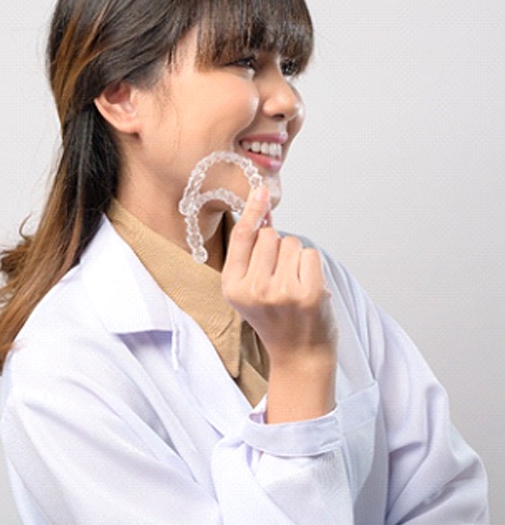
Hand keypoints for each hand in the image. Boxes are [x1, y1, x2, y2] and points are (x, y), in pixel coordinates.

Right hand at [221, 185, 337, 420]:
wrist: (299, 354)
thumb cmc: (275, 317)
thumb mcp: (249, 289)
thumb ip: (251, 253)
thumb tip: (261, 210)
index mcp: (232, 287)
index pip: (242, 237)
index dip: (252, 211)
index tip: (259, 190)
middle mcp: (253, 289)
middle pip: (270, 235)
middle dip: (278, 247)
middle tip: (280, 277)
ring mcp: (281, 292)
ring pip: (291, 243)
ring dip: (296, 258)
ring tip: (294, 285)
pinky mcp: (307, 293)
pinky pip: (310, 254)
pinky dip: (312, 267)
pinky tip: (308, 288)